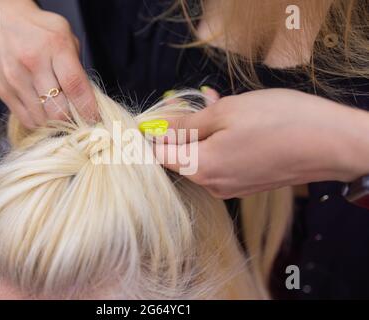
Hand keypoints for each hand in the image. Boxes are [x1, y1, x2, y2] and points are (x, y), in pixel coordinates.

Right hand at [0, 0, 96, 127]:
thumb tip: (87, 100)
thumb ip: (77, 66)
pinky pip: (26, 119)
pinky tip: (44, 112)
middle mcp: (33, 63)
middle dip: (72, 119)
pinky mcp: (3, 90)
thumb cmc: (38, 30)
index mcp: (55, 46)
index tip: (94, 118)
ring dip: (55, 122)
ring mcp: (15, 78)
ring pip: (42, 119)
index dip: (87, 108)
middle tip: (77, 117)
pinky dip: (39, 122)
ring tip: (59, 113)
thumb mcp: (65, 35)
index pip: (75, 86)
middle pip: (58, 109)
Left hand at [155, 88, 368, 197]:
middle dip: (183, 128)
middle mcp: (213, 185)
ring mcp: (232, 188)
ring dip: (205, 132)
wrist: (330, 143)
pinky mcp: (247, 184)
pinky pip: (223, 162)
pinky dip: (222, 142)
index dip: (154, 135)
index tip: (158, 116)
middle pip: (182, 156)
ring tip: (218, 106)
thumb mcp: (226, 112)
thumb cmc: (278, 121)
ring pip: (204, 157)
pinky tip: (236, 122)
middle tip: (195, 103)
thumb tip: (158, 129)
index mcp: (201, 167)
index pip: (160, 156)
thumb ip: (186, 124)